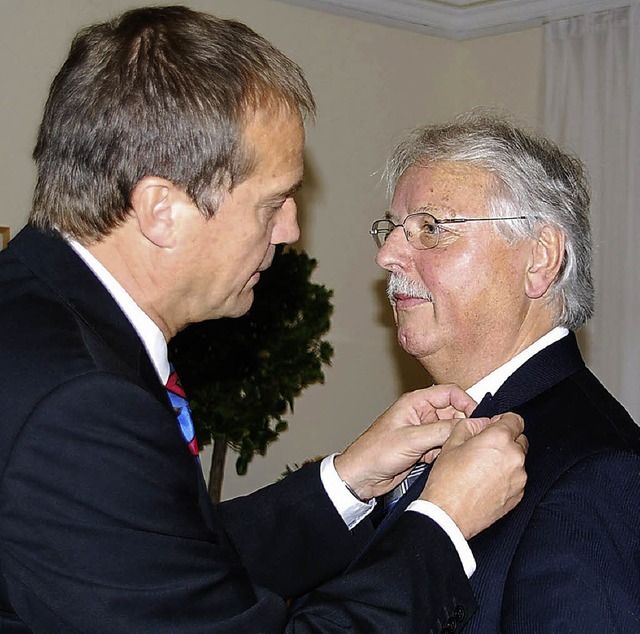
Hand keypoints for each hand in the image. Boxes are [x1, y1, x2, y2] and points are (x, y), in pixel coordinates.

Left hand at [334, 384, 476, 501]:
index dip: (467, 402)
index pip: (450, 392)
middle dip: (462, 425)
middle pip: (454, 412)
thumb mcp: (412, 439)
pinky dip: (444, 452)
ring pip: (450, 431)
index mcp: (415, 402)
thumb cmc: (375, 452)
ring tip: (446, 452)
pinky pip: (444, 445)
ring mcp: (422, 431)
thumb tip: (470, 424)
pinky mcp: (423, 447)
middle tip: (468, 439)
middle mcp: (421, 413)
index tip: (478, 417)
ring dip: (452, 441)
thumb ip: (442, 430)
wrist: (362, 477)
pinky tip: (434, 460)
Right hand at [420, 412, 527, 538]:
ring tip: (482, 468)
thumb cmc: (447, 481)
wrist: (449, 515)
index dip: (503, 420)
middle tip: (484, 448)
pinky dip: (506, 477)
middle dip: (505, 440)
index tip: (495, 425)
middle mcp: (514, 457)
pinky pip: (516, 478)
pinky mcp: (519, 495)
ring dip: (506, 459)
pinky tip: (486, 482)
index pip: (515, 419)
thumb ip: (469, 426)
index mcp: (499, 439)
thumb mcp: (451, 443)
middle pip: (519, 439)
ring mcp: (519, 478)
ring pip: (517, 460)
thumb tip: (480, 424)